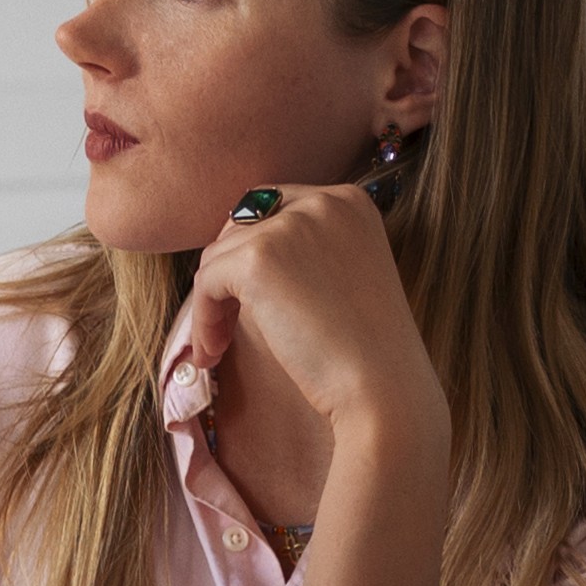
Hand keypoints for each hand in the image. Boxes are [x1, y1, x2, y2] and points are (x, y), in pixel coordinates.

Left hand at [179, 182, 445, 446]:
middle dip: (227, 274)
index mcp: (350, 201)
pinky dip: (203, 318)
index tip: (246, 298)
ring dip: (212, 302)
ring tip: (218, 349)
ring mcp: (290, 226)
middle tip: (224, 324)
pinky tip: (213, 354)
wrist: (382, 384)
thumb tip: (233, 252)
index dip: (251, 251)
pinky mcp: (258, 258)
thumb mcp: (343, 275)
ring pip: (219, 255)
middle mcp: (322, 202)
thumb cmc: (365, 348)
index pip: (275, 206)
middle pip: (241, 225)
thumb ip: (304, 252)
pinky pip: (206, 281)